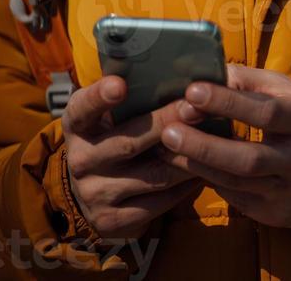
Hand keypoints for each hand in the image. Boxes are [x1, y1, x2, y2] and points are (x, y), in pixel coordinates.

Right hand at [62, 76, 204, 239]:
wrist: (94, 188)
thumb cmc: (114, 133)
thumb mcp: (110, 112)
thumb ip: (130, 93)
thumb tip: (175, 69)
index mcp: (77, 124)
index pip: (83, 108)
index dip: (100, 97)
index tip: (120, 84)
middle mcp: (80, 159)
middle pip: (129, 142)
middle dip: (167, 123)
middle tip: (197, 107)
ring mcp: (94, 193)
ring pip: (152, 175)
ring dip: (187, 156)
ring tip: (213, 137)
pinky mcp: (111, 221)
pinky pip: (158, 203)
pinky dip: (185, 185)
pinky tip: (204, 169)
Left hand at [159, 64, 290, 228]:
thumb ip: (253, 81)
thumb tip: (211, 71)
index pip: (265, 111)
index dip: (227, 102)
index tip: (193, 90)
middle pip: (248, 157)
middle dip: (203, 144)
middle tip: (166, 131)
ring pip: (238, 183)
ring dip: (198, 165)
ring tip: (166, 149)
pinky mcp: (280, 215)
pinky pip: (239, 199)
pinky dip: (213, 181)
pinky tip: (191, 167)